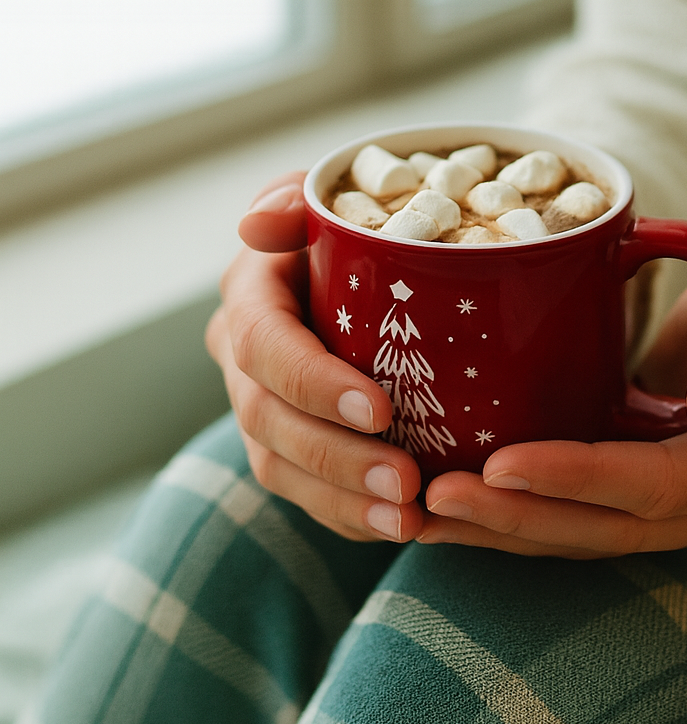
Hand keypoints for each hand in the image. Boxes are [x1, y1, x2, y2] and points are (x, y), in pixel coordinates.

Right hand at [204, 172, 425, 542]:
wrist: (370, 266)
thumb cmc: (357, 223)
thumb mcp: (330, 195)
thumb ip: (294, 201)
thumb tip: (261, 225)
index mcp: (250, 294)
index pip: (265, 346)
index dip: (314, 384)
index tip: (382, 410)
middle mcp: (242, 356)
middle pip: (268, 421)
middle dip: (336, 459)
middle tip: (405, 483)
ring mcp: (259, 407)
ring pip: (281, 468)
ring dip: (344, 501)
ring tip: (407, 521)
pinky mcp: (287, 446)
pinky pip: (307, 493)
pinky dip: (351, 516)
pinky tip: (400, 529)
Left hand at [417, 261, 686, 557]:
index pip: (655, 486)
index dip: (577, 479)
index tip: (502, 463)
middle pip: (605, 529)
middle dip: (518, 517)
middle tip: (436, 495)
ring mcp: (678, 514)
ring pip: (581, 537)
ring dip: (503, 531)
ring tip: (422, 513)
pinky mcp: (641, 501)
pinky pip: (575, 521)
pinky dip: (514, 520)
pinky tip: (451, 512)